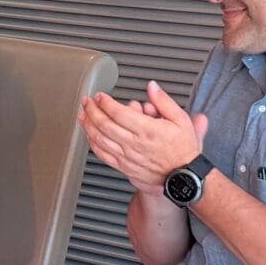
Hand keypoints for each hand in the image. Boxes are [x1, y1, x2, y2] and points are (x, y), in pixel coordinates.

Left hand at [79, 83, 207, 192]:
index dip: (105, 102)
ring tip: (82, 115)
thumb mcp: (181, 120)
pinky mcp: (124, 167)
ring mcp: (127, 157)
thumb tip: (152, 87)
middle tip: (86, 101)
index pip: (118, 113)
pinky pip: (103, 155)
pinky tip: (89, 136)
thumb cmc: (183, 149)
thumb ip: (164, 102)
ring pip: (100, 140)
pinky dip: (93, 144)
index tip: (100, 96)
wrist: (183, 177)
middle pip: (105, 125)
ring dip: (88, 126)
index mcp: (148, 130)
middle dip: (92, 110)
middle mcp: (135, 144)